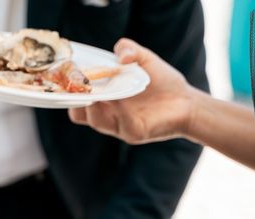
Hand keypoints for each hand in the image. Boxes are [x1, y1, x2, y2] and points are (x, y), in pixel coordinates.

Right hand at [69, 38, 198, 143]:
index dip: (69, 89)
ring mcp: (118, 126)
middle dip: (76, 99)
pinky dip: (121, 111)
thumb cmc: (161, 81)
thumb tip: (122, 55)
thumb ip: (128, 48)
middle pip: (78, 114)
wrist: (185, 101)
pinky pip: (123, 124)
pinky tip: (124, 98)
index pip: (75, 99)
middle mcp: (106, 114)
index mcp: (102, 98)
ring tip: (101, 90)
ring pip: (95, 121)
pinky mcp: (134, 133)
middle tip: (82, 83)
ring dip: (96, 104)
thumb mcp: (144, 58)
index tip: (71, 73)